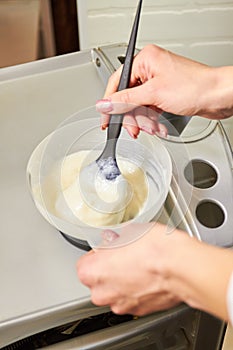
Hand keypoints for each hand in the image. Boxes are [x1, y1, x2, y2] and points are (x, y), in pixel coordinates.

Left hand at [77, 223, 183, 315]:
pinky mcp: (140, 311)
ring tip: (139, 265)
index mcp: (92, 272)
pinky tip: (149, 276)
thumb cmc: (155, 249)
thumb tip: (118, 238)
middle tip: (124, 255)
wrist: (181, 267)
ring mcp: (122, 305)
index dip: (98, 254)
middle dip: (109, 269)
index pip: (85, 263)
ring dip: (123, 281)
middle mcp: (103, 293)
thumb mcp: (131, 230)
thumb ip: (118, 238)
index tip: (108, 249)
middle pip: (99, 280)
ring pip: (116, 292)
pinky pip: (133, 299)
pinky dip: (138, 290)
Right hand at [96, 44, 232, 137]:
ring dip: (145, 121)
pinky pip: (150, 109)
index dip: (110, 103)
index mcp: (145, 59)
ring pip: (139, 106)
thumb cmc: (195, 87)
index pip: (117, 82)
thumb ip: (125, 100)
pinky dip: (153, 120)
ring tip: (153, 128)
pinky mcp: (165, 94)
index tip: (105, 119)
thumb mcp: (153, 94)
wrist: (219, 96)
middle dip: (133, 117)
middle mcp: (151, 69)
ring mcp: (158, 82)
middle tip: (135, 129)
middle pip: (128, 98)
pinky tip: (159, 126)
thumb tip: (105, 104)